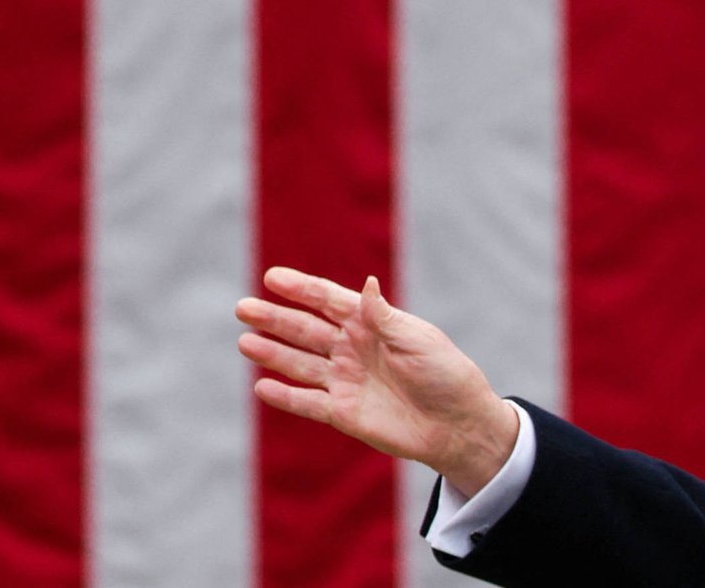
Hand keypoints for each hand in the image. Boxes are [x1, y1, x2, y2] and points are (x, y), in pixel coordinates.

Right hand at [236, 266, 518, 496]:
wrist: (461, 427)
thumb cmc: (446, 375)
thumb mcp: (418, 339)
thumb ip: (384, 317)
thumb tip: (367, 284)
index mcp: (369, 323)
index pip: (327, 300)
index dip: (300, 288)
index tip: (272, 277)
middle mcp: (351, 348)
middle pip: (304, 330)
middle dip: (273, 318)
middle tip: (243, 307)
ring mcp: (344, 380)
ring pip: (299, 363)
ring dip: (271, 353)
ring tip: (245, 343)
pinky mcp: (343, 413)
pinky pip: (307, 402)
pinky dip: (285, 396)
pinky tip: (262, 387)